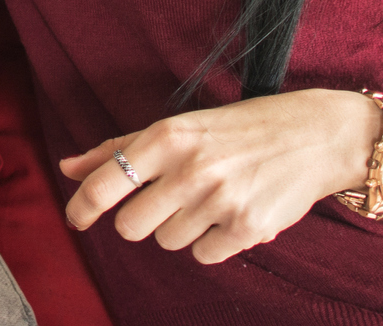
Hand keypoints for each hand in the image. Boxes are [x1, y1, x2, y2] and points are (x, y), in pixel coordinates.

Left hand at [60, 88, 382, 263]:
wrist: (314, 135)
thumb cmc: (238, 129)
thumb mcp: (178, 127)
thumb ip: (120, 148)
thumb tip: (68, 168)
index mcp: (167, 136)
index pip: (105, 183)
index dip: (81, 208)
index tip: (75, 220)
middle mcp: (190, 168)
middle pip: (132, 226)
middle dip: (142, 221)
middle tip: (166, 202)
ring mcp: (220, 200)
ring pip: (168, 241)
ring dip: (182, 227)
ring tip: (210, 198)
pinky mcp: (247, 228)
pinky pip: (204, 255)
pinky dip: (212, 241)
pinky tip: (231, 213)